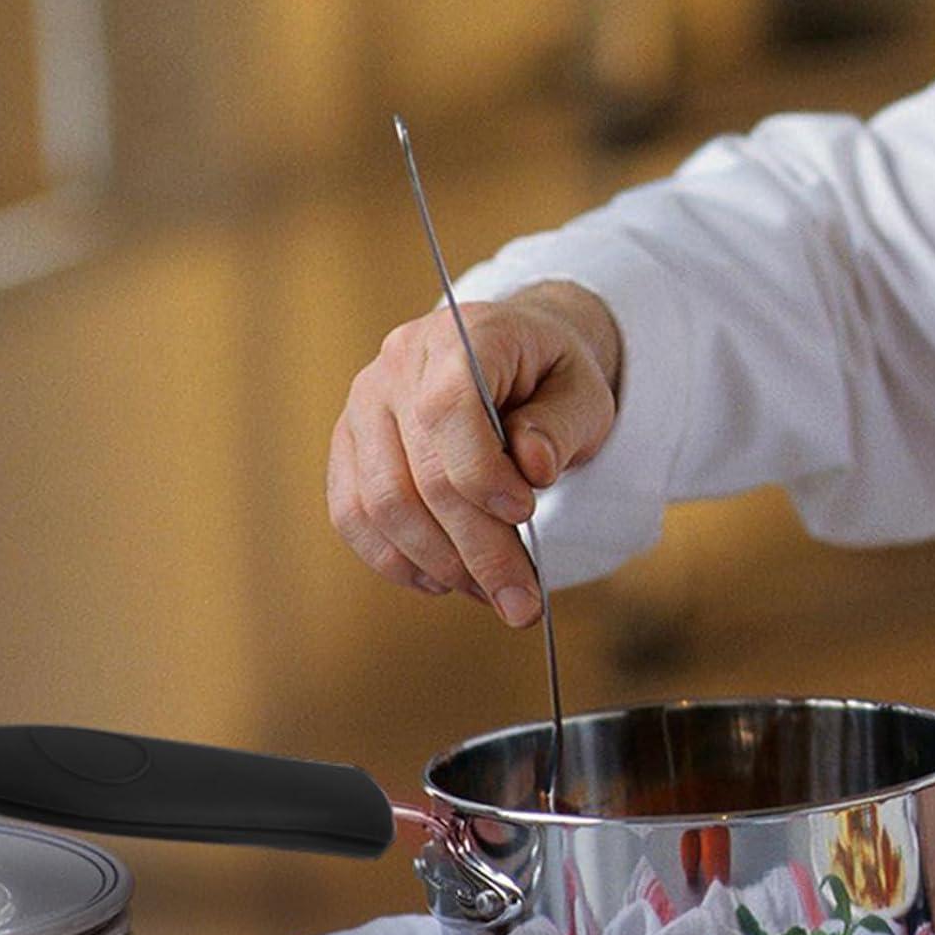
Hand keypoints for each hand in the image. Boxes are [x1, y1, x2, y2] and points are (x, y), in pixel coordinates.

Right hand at [327, 282, 619, 625]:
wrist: (516, 358)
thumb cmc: (551, 379)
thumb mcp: (585, 394)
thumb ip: (561, 425)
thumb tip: (533, 467)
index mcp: (462, 335)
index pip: (447, 409)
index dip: (481, 474)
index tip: (525, 514)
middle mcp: (399, 363)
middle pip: (417, 472)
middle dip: (474, 548)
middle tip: (519, 600)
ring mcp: (364, 404)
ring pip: (378, 503)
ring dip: (436, 562)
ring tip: (487, 591)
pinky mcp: (349, 445)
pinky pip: (350, 513)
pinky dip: (393, 559)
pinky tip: (440, 580)